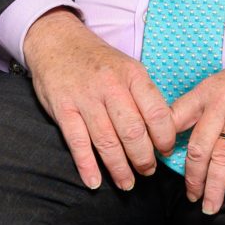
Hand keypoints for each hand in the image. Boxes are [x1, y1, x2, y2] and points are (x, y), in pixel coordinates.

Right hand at [24, 8, 176, 191]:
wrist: (58, 42)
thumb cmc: (99, 62)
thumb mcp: (128, 68)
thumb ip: (144, 96)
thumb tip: (164, 131)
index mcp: (133, 75)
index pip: (157, 112)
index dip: (165, 138)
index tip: (166, 151)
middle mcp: (110, 86)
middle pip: (133, 132)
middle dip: (144, 158)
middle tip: (148, 170)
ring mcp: (85, 98)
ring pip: (107, 141)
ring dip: (119, 168)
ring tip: (127, 183)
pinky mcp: (63, 108)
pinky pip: (77, 143)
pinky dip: (87, 166)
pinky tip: (95, 182)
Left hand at [171, 35, 224, 213]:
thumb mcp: (224, 82)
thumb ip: (205, 106)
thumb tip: (187, 135)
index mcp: (207, 92)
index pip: (174, 120)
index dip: (164, 145)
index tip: (162, 165)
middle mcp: (222, 104)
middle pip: (198, 148)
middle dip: (192, 178)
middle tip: (192, 196)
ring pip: (222, 158)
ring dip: (214, 187)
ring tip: (210, 206)